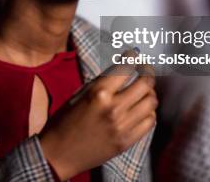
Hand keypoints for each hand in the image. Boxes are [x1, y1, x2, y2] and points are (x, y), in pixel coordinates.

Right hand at [39, 64, 156, 179]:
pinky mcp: (126, 142)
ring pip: (151, 103)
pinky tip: (141, 110)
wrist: (58, 154)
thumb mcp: (78, 95)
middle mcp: (114, 109)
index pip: (125, 68)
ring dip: (149, 93)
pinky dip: (148, 112)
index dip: (133, 57)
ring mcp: (122, 127)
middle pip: (145, 84)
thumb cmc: (64, 122)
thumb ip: (101, 83)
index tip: (134, 55)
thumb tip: (121, 70)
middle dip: (147, 73)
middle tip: (144, 70)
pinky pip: (149, 122)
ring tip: (143, 91)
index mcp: (99, 93)